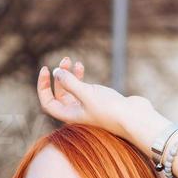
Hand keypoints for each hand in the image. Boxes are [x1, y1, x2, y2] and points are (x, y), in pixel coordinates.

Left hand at [36, 56, 169, 151]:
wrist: (135, 117)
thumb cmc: (110, 109)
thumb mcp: (87, 94)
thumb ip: (70, 83)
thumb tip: (56, 72)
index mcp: (69, 116)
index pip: (48, 103)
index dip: (43, 87)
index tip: (46, 70)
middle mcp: (76, 112)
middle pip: (59, 94)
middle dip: (59, 76)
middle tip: (65, 60)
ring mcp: (87, 106)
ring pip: (71, 89)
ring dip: (68, 75)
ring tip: (71, 61)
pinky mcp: (98, 100)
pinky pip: (82, 88)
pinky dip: (79, 77)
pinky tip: (80, 66)